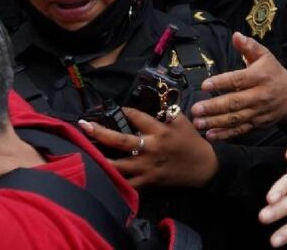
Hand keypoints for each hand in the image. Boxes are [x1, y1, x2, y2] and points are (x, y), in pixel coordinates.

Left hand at [78, 107, 217, 188]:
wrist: (203, 168)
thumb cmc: (192, 143)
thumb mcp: (183, 122)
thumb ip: (168, 112)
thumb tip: (155, 101)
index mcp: (160, 131)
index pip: (137, 117)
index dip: (124, 111)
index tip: (116, 109)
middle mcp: (150, 148)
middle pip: (120, 140)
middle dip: (100, 133)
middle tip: (84, 125)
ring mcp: (147, 167)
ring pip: (117, 165)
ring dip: (99, 159)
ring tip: (83, 152)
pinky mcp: (147, 181)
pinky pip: (126, 183)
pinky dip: (112, 181)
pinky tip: (99, 176)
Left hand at [191, 33, 286, 139]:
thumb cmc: (274, 73)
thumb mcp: (265, 56)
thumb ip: (249, 46)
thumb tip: (236, 35)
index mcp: (260, 77)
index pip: (239, 80)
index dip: (221, 82)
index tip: (204, 85)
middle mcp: (260, 95)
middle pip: (235, 102)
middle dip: (214, 107)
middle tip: (196, 109)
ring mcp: (259, 112)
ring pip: (236, 118)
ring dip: (216, 122)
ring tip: (198, 123)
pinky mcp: (258, 124)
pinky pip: (241, 130)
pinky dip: (226, 134)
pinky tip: (211, 135)